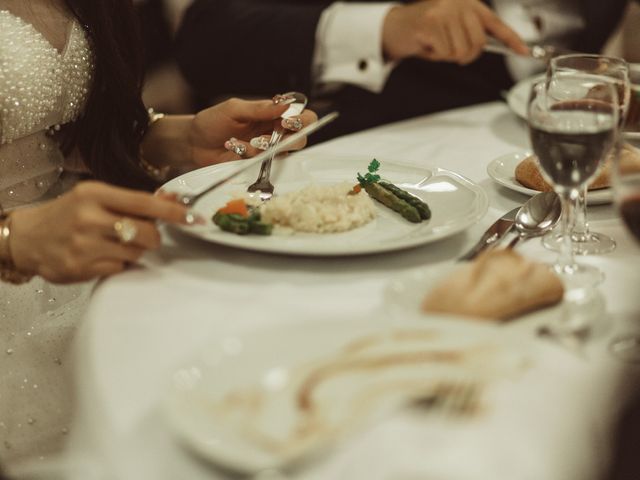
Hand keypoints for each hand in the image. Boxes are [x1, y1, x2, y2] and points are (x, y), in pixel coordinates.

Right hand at [9, 182, 190, 283]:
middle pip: (146, 233)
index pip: (144, 203)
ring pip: (135, 253)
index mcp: (94, 194)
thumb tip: (172, 200)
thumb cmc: (67, 215)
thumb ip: (131, 201)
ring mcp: (84, 245)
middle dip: (153, 237)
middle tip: (143, 235)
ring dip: (134, 251)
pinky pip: (119, 268)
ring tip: (114, 245)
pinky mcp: (81, 267)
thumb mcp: (94, 198)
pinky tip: (102, 257)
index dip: (172, 212)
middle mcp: (89, 218)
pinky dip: (118, 264)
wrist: (28, 238)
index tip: (193, 217)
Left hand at [190, 97, 317, 166]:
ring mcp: (268, 150)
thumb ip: (260, 108)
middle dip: (290, 139)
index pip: (302, 115)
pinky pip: (266, 163)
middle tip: (269, 137)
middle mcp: (275, 132)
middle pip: (302, 137)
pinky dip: (250, 155)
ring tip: (243, 142)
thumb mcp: (234, 109)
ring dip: (265, 147)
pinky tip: (234, 148)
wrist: (194, 143)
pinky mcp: (259, 164)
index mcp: (273, 114)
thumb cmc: (213, 122)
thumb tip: (285, 105)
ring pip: (283, 152)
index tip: (287, 121)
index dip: (302, 119)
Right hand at [383, 0, 528, 64]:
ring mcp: (444, 12)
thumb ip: (471, 34)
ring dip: (447, 55)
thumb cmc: (426, 30)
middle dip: (466, 55)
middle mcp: (458, 3)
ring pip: (460, 51)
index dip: (512, 39)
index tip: (524, 52)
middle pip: (478, 43)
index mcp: (468, 3)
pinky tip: (427, 45)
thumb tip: (489, 48)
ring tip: (436, 44)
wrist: (396, 27)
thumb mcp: (452, 27)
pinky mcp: (431, 23)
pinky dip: (435, 55)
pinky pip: (444, 52)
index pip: (495, 24)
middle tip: (452, 52)